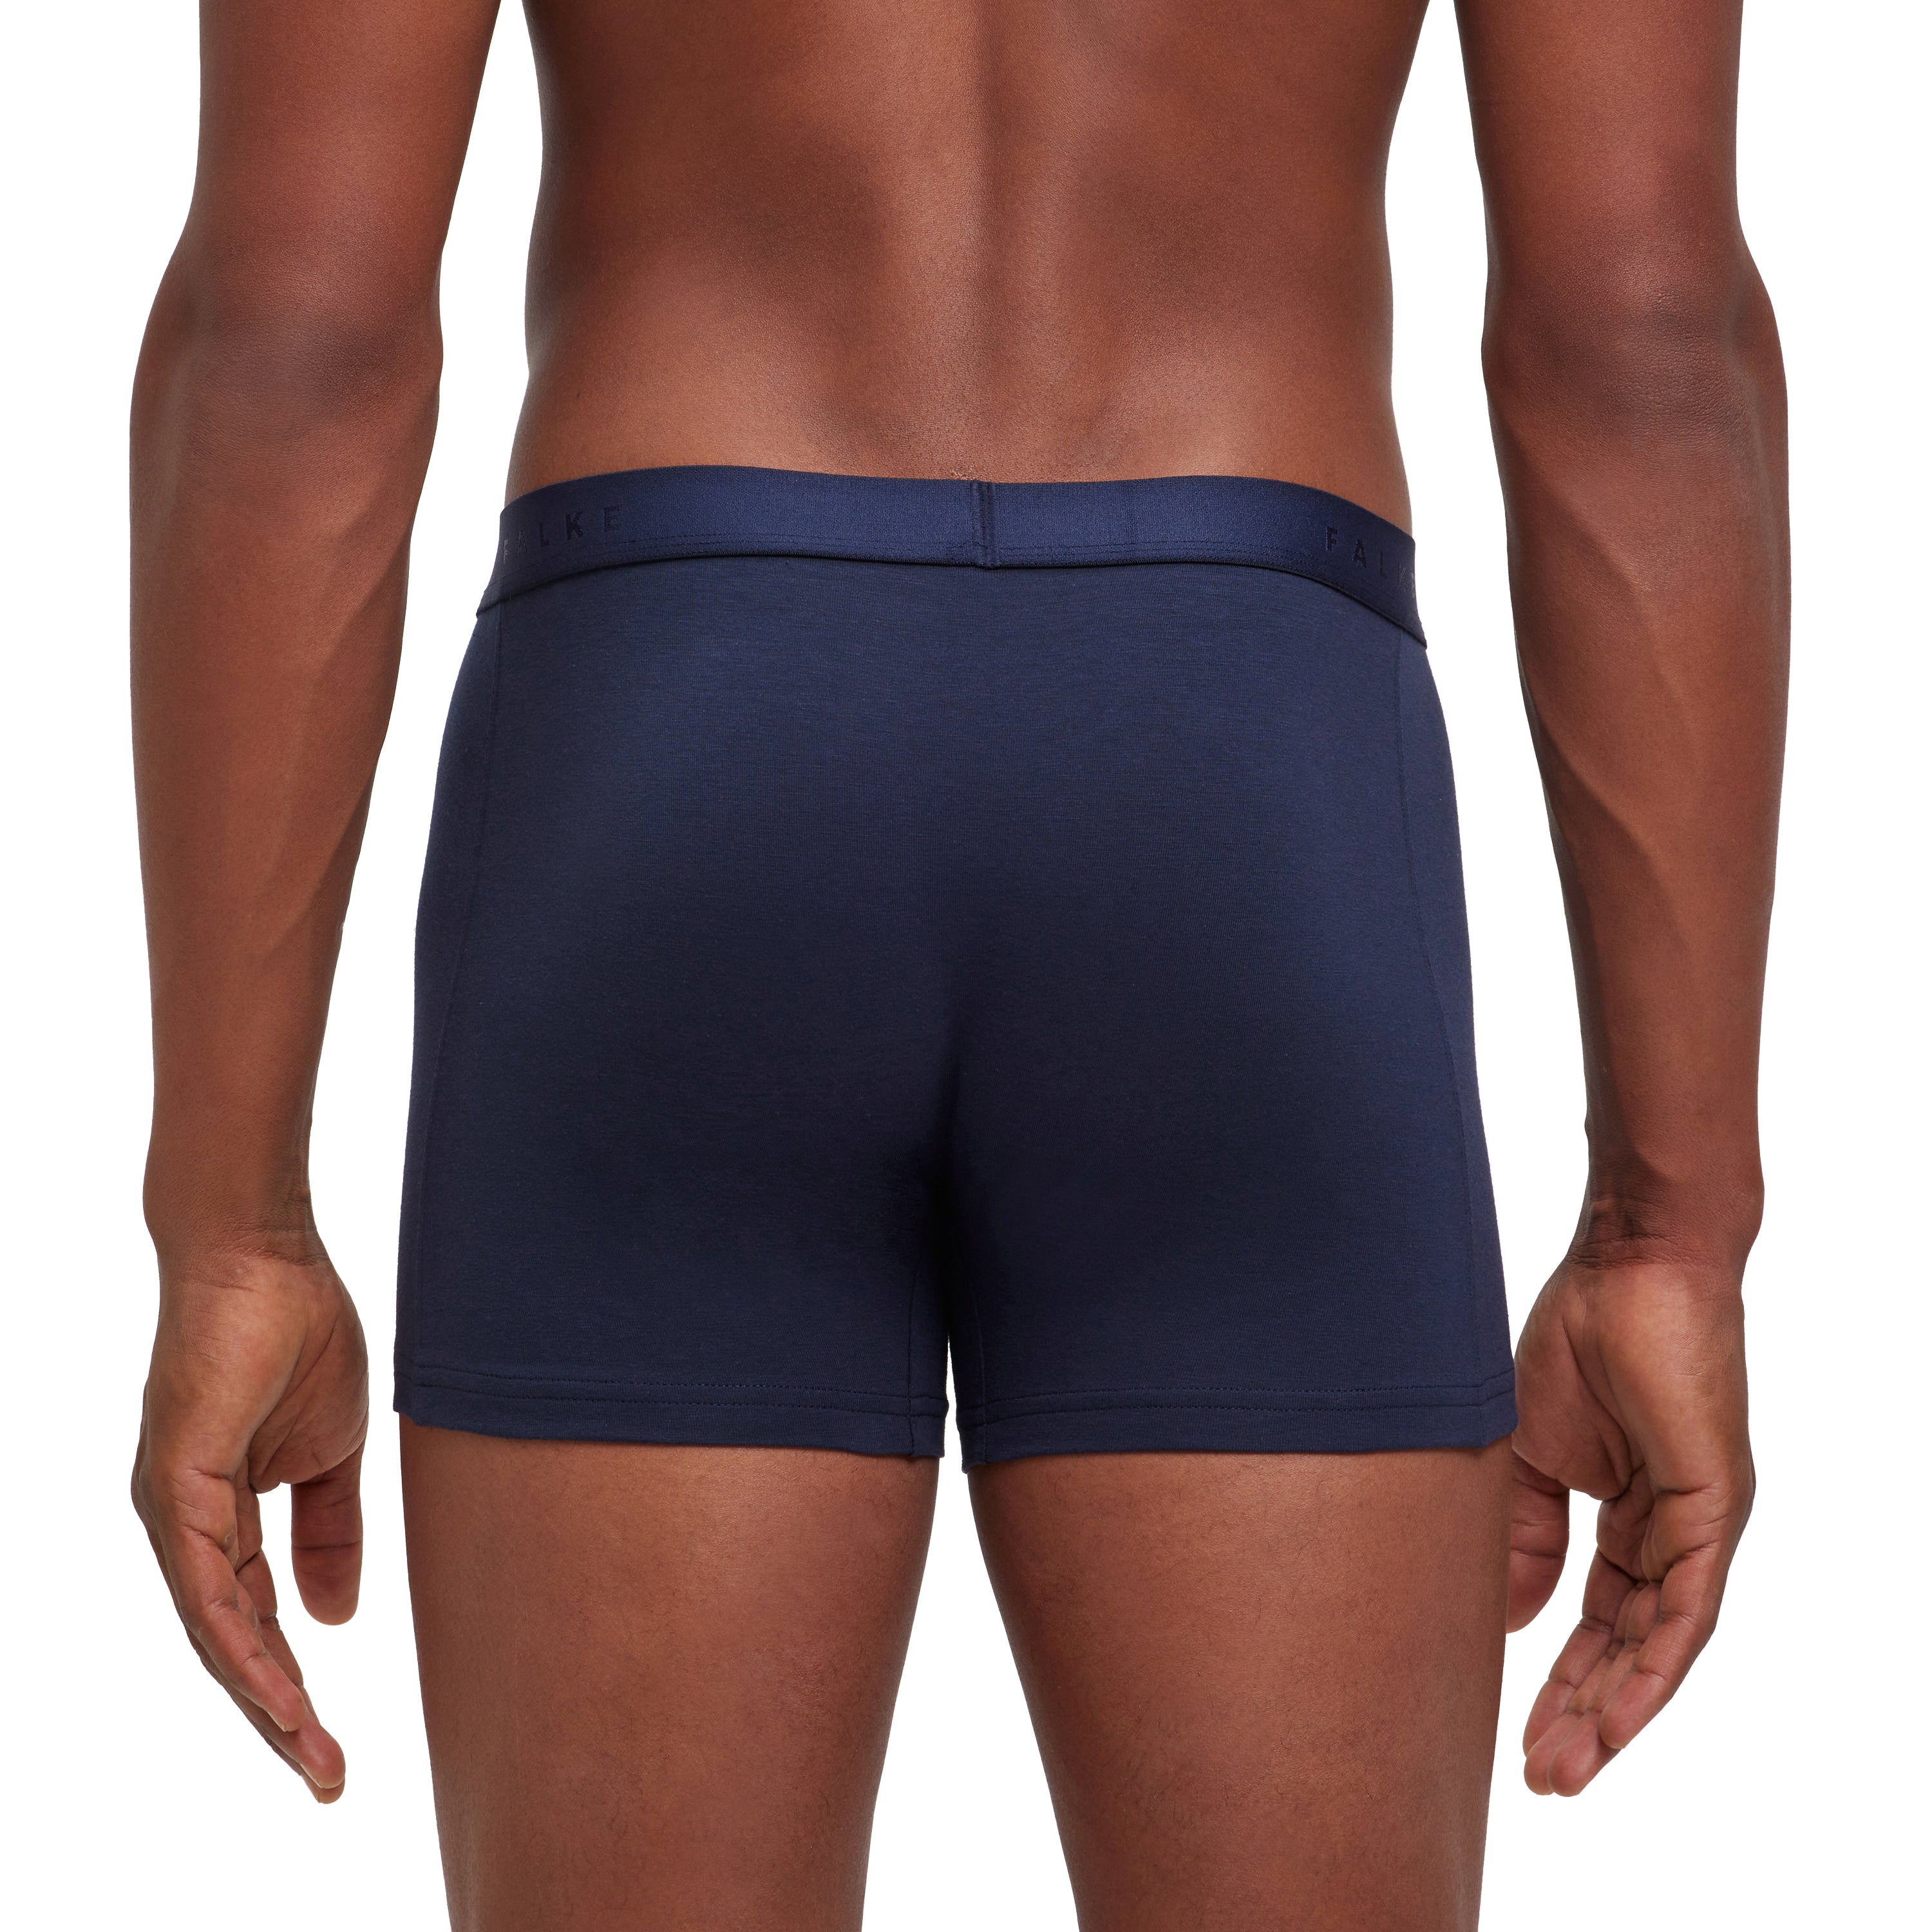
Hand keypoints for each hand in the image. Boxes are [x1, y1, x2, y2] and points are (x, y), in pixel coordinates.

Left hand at [132, 1243, 367, 1800]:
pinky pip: (205, 1583)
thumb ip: (330, 1530)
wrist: (264, 1252)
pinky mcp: (173, 1484)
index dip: (292, 1683)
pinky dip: (240, 1641)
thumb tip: (333, 1618)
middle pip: (230, 1643)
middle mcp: (184, 1525)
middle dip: (278, 1715)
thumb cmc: (296, 1330)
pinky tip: (276, 1685)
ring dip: (262, 1697)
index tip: (334, 1744)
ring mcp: (171, 1507)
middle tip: (325, 1776)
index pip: (255, 1621)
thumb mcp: (333, 1450)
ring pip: (212, 1629)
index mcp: (220, 1514)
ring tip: (308, 1751)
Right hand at [1507, 1253, 1752, 1794]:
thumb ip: (1525, 1533)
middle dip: (1586, 1715)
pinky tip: (1620, 1718)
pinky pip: (1688, 1609)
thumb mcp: (1529, 1451)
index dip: (1562, 1678)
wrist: (1626, 1261)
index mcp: (1630, 1510)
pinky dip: (1654, 1667)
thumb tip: (1516, 1618)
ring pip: (1662, 1642)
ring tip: (1569, 1769)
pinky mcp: (1715, 1508)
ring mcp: (1700, 1522)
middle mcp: (1674, 1529)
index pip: (1599, 1615)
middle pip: (1630, 1644)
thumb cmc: (1579, 1334)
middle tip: (1544, 1777)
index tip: (1520, 1734)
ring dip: (1616, 1711)